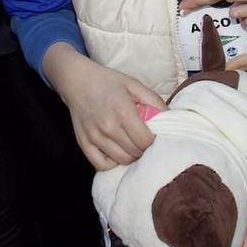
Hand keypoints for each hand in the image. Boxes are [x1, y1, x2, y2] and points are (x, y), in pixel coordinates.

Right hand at [46, 49, 163, 171]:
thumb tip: (169, 118)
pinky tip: (116, 150)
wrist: (77, 81)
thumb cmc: (108, 82)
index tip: (153, 133)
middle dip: (144, 148)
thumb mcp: (134, 85)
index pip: (146, 141)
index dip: (154, 140)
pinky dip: (112, 162)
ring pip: (122, 160)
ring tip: (131, 143)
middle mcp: (108, 127)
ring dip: (131, 155)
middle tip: (142, 138)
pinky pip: (102, 165)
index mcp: (123, 112)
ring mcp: (94, 138)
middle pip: (135, 152)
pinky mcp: (83, 144)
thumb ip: (153, 101)